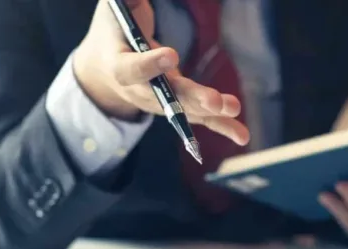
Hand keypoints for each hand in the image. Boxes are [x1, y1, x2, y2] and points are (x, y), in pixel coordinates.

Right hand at [72, 0, 247, 144]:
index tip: (171, 55)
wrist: (104, 69)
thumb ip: (127, 2)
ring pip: (187, 110)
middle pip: (166, 98)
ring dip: (212, 112)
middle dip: (191, 99)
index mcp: (117, 64)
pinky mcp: (178, 107)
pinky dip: (223, 126)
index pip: (131, 69)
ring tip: (233, 108)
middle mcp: (139, 90)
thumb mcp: (115, 9)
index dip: (149, 65)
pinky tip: (242, 136)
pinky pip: (201, 118)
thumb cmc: (114, 29)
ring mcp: (160, 103)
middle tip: (213, 101)